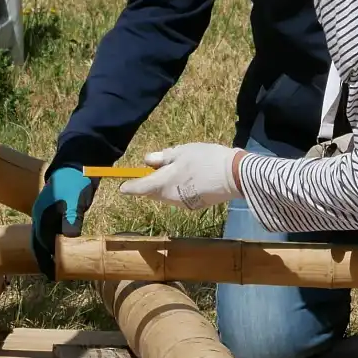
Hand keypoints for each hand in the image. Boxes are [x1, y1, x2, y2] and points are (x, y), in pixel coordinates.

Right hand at [30, 166, 94, 278]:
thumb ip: (72, 218)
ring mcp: (47, 214)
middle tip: (51, 274)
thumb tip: (68, 236)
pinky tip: (61, 249)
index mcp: (42, 215)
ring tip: (56, 266)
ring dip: (48, 251)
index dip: (46, 259)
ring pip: (43, 237)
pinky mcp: (55, 212)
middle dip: (43, 258)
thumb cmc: (74, 183)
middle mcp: (41, 217)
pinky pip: (51, 232)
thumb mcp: (75, 201)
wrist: (76, 166)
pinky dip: (53, 243)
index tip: (52, 274)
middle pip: (38, 242)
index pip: (41, 243)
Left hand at [121, 143, 240, 211]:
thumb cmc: (206, 159)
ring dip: (165, 187)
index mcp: (163, 183)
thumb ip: (163, 158)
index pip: (140, 188)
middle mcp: (170, 197)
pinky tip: (190, 179)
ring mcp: (183, 204)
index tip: (122, 187)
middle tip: (156, 169)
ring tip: (177, 171)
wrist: (235, 176)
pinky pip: (180, 198)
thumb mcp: (183, 151)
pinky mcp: (195, 206)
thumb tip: (147, 161)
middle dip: (150, 184)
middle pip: (153, 193)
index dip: (130, 186)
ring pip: (166, 196)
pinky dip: (178, 190)